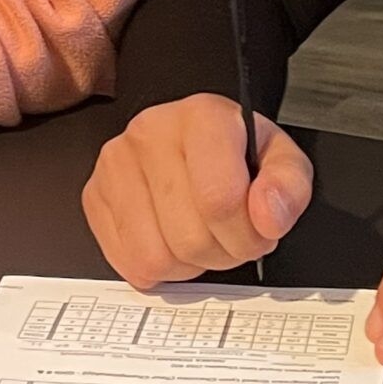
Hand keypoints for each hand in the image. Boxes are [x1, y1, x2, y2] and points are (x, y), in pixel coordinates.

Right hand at [83, 93, 314, 286]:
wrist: (194, 144)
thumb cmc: (237, 155)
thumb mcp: (282, 162)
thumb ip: (288, 187)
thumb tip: (268, 216)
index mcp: (202, 116)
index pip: (220, 199)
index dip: (247, 234)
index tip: (260, 232)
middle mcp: (150, 132)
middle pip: (189, 237)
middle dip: (222, 252)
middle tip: (230, 234)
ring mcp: (115, 164)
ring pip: (155, 257)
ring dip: (188, 264)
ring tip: (200, 234)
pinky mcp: (93, 194)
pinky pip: (127, 263)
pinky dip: (157, 267)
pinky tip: (171, 238)